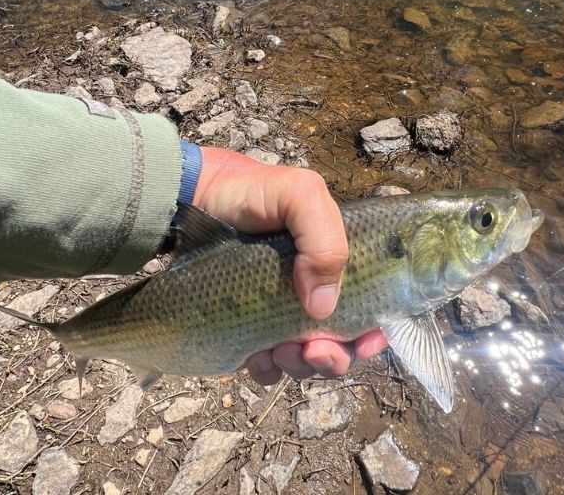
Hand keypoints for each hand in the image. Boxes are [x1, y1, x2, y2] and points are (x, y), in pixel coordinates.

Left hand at [192, 147, 387, 383]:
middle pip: (340, 344)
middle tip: (314, 350)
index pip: (368, 309)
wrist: (190, 199)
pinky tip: (257, 356)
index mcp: (333, 265)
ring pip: (306, 361)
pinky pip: (267, 367)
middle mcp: (311, 294)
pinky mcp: (246, 332)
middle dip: (334, 357)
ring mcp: (278, 315)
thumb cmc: (249, 193)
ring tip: (281, 350)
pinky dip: (268, 370)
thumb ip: (326, 240)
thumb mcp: (299, 195)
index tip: (366, 341)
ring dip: (302, 366)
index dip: (373, 333)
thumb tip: (324, 307)